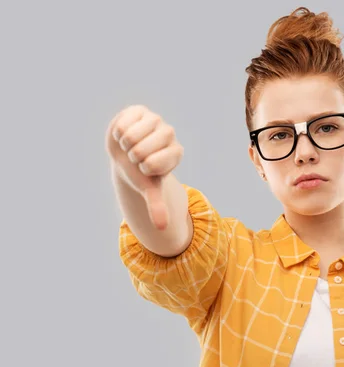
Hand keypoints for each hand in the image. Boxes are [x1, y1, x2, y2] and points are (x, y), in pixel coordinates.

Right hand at [105, 105, 183, 229]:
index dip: (143, 169)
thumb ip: (157, 206)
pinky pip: (122, 124)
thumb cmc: (141, 172)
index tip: (146, 168)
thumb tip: (162, 229)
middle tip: (136, 157)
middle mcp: (169, 133)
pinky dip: (118, 133)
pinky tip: (124, 134)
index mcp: (176, 152)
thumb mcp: (149, 189)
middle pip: (141, 151)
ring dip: (124, 146)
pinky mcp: (139, 110)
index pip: (153, 165)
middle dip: (132, 158)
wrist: (127, 153)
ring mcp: (155, 120)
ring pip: (131, 136)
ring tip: (130, 146)